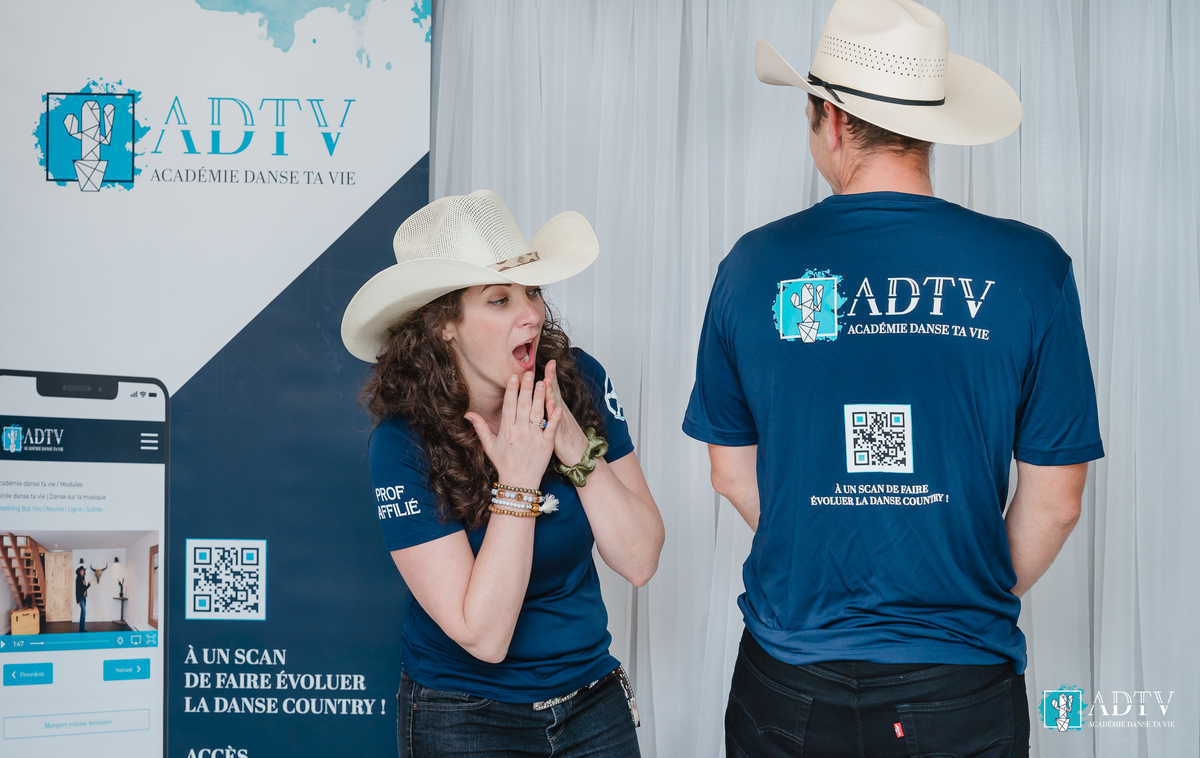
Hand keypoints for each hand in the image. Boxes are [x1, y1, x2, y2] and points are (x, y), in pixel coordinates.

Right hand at [465, 371, 561, 490]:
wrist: (519, 483)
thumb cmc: (504, 464)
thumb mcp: (489, 445)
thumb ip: (480, 427)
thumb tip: (467, 413)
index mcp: (506, 430)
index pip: (509, 406)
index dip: (511, 390)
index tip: (513, 376)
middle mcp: (520, 432)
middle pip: (523, 406)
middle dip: (526, 388)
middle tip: (529, 372)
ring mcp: (534, 438)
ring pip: (537, 414)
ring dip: (540, 397)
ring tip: (542, 382)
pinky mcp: (546, 445)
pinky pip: (550, 429)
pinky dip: (554, 417)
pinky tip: (556, 405)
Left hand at [543, 360, 588, 466]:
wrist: (581, 458)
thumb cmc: (567, 441)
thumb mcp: (558, 423)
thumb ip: (550, 411)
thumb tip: (544, 399)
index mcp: (557, 411)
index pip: (553, 390)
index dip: (551, 375)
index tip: (549, 361)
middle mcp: (561, 414)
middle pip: (555, 393)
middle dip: (552, 377)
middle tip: (550, 362)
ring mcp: (561, 424)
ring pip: (556, 405)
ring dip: (552, 392)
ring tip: (548, 379)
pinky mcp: (559, 436)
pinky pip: (556, 423)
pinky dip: (553, 414)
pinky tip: (551, 406)